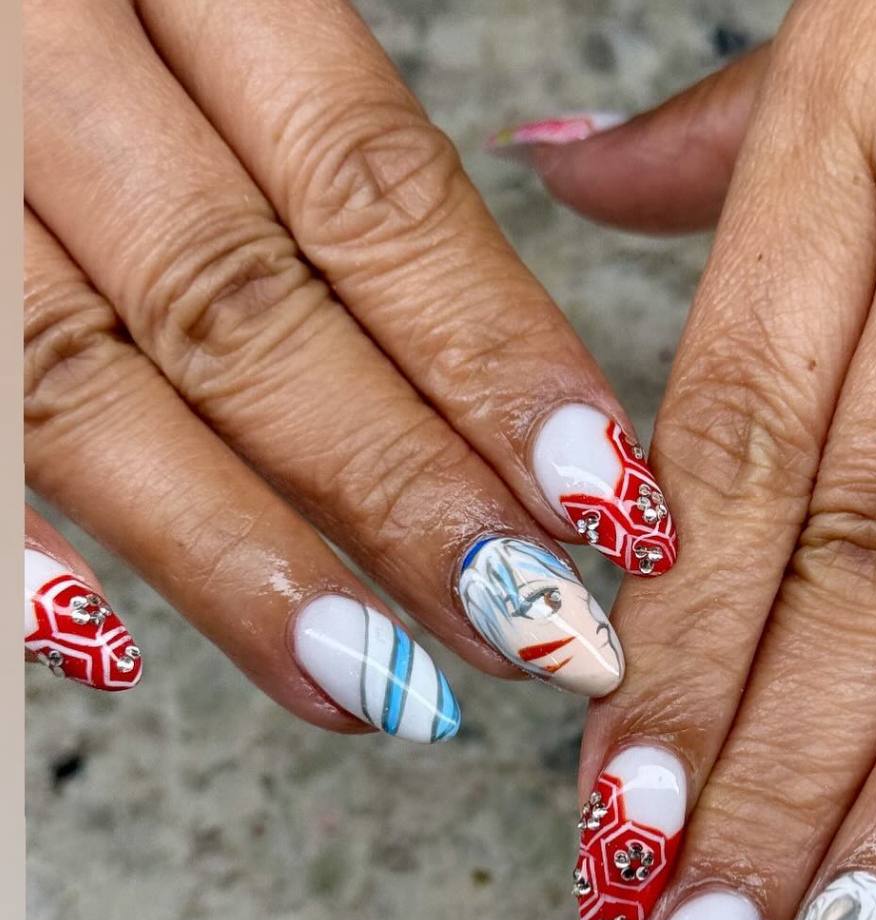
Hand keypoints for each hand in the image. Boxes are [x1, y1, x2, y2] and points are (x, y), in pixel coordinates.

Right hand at [24, 0, 683, 737]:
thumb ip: (335, 113)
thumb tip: (541, 243)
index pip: (370, 192)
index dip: (493, 355)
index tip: (605, 495)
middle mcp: (38, 59)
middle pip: (250, 317)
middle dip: (405, 495)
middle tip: (536, 630)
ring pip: (88, 395)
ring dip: (245, 565)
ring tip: (382, 689)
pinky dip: (8, 541)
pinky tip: (105, 652)